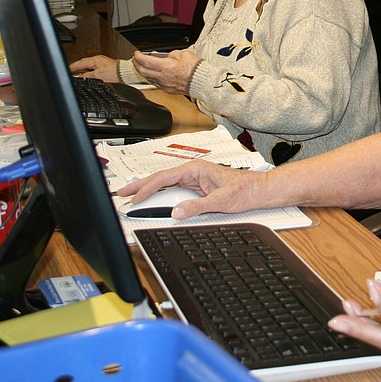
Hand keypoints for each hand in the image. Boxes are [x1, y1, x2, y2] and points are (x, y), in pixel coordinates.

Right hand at [68, 54, 119, 81]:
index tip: (66, 70)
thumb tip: (80, 77)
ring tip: (77, 74)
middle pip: (82, 63)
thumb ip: (87, 76)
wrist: (125, 73)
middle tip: (70, 72)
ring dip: (82, 68)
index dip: (71, 67)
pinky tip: (88, 74)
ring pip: (87, 64)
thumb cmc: (114, 73)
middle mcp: (97, 59)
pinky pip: (92, 66)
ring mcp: (100, 61)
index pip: (79, 63)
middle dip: (75, 67)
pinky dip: (88, 69)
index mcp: (94, 60)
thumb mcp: (98, 76)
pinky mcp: (104, 64)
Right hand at [116, 160, 269, 217]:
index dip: (146, 188)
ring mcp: (194, 180)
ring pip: (165, 184)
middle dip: (140, 185)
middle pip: (160, 178)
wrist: (259, 191)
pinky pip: (174, 190)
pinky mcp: (197, 188)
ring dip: (148, 190)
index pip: (164, 177)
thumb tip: (176, 212)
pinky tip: (152, 199)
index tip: (134, 197)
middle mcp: (193, 172)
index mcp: (196, 169)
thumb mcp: (220, 201)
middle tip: (121, 193)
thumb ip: (197, 206)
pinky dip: (160, 194)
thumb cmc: (245, 190)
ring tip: (131, 196)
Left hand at [131, 49, 201, 95]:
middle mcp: (163, 76)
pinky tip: (152, 74)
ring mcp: (165, 84)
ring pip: (148, 78)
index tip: (137, 53)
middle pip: (142, 71)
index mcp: (166, 66)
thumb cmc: (196, 69)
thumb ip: (171, 54)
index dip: (138, 56)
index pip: (145, 61)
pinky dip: (151, 77)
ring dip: (143, 71)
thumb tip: (166, 55)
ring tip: (143, 66)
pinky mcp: (168, 89)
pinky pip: (155, 83)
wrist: (203, 82)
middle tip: (136, 59)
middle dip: (136, 64)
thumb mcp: (183, 54)